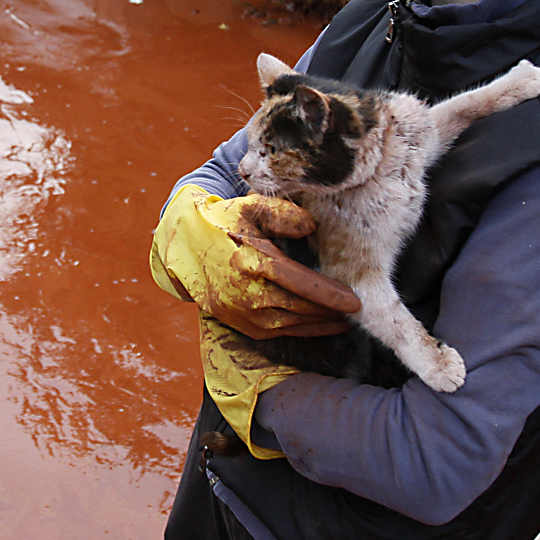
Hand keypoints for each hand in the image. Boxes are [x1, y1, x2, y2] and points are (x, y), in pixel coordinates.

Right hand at [150, 185, 359, 338]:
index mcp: (250, 262)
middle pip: (299, 308)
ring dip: (320, 324)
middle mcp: (246, 293)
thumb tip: (312, 227)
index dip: (329, 294)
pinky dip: (302, 330)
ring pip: (291, 324)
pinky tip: (319, 324)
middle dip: (330, 312)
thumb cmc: (223, 222)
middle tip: (355, 310)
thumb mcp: (251, 207)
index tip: (354, 300)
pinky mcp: (240, 324)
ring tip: (343, 319)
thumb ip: (284, 214)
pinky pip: (279, 332)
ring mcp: (242, 313)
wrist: (184, 246)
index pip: (299, 284)